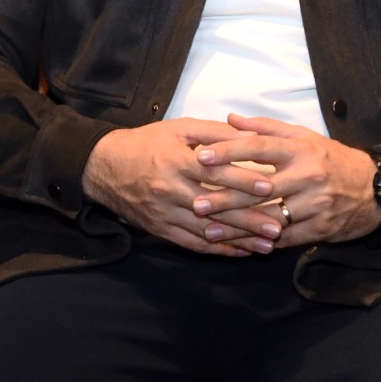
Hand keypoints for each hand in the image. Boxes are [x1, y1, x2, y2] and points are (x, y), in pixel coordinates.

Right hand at [83, 118, 288, 256]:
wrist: (103, 167)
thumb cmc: (145, 143)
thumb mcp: (178, 129)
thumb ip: (214, 132)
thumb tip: (249, 137)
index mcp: (175, 162)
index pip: (214, 174)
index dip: (242, 181)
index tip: (270, 188)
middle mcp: (169, 191)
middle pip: (214, 208)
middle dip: (248, 219)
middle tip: (277, 226)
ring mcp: (164, 213)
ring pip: (206, 231)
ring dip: (238, 240)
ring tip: (266, 246)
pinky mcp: (160, 229)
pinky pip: (192, 243)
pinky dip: (217, 250)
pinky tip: (239, 253)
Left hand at [195, 113, 380, 248]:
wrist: (376, 189)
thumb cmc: (332, 159)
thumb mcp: (304, 136)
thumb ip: (265, 128)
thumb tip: (229, 118)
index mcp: (301, 149)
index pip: (259, 148)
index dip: (228, 151)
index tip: (201, 156)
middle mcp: (308, 176)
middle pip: (259, 188)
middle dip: (225, 197)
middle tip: (196, 203)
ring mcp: (315, 204)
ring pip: (269, 217)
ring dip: (237, 226)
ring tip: (208, 230)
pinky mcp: (320, 228)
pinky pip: (284, 238)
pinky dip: (260, 242)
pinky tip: (238, 245)